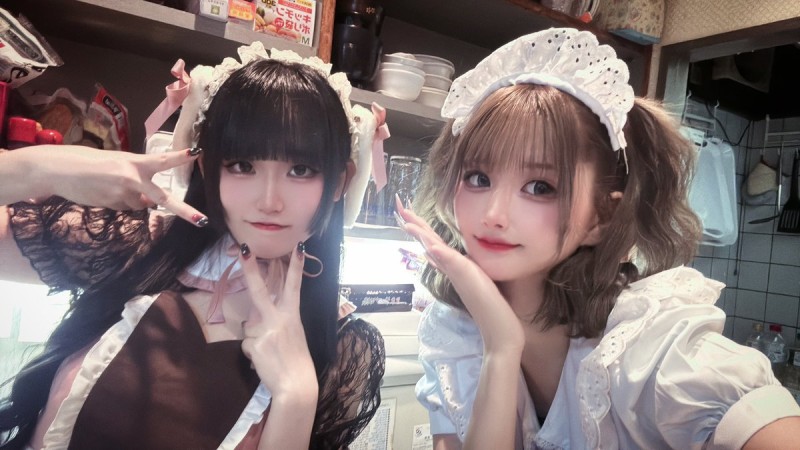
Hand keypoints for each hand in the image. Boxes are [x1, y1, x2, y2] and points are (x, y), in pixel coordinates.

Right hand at [10, 144, 207, 225]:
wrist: (60, 170)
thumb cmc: (91, 163)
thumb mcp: (118, 164)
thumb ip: (137, 179)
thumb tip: (149, 202)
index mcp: (135, 162)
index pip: (162, 160)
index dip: (179, 158)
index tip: (197, 154)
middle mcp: (133, 178)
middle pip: (163, 198)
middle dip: (184, 211)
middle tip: (201, 221)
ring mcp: (123, 194)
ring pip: (139, 204)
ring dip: (131, 198)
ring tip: (109, 185)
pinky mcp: (113, 205)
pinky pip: (124, 208)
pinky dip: (118, 202)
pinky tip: (103, 192)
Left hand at [239, 242, 318, 402]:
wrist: (297, 386)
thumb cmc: (297, 361)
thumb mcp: (292, 335)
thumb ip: (275, 321)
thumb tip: (256, 318)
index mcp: (293, 315)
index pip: (295, 286)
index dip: (296, 266)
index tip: (299, 247)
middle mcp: (280, 318)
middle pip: (260, 290)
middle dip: (250, 269)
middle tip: (243, 249)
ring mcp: (266, 330)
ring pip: (249, 328)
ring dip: (254, 340)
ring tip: (269, 353)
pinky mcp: (256, 344)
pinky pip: (247, 345)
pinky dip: (252, 354)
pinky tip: (264, 361)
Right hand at [394, 196, 523, 353]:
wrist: (500, 335)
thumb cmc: (493, 311)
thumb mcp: (478, 283)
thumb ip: (463, 272)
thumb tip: (450, 262)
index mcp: (455, 269)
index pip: (435, 244)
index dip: (422, 229)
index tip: (407, 215)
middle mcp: (453, 272)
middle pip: (430, 243)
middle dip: (415, 226)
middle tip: (399, 208)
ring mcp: (459, 276)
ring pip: (436, 251)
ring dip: (421, 235)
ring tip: (407, 222)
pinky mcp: (468, 281)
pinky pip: (452, 263)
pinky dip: (439, 253)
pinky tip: (430, 245)